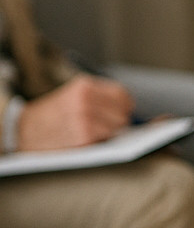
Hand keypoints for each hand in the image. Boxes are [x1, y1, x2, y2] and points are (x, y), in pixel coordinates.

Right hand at [16, 75, 135, 150]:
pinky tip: (85, 138)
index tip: (120, 111)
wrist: (24, 130)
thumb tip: (134, 110)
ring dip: (109, 133)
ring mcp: (84, 119)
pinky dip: (100, 141)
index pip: (122, 95)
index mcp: (84, 86)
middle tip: (102, 125)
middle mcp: (85, 100)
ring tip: (90, 131)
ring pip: (117, 128)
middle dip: (117, 121)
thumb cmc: (54, 114)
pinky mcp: (83, 138)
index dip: (123, 106)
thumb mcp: (74, 94)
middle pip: (122, 114)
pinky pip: (106, 140)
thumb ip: (101, 97)